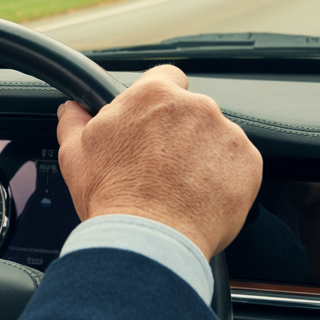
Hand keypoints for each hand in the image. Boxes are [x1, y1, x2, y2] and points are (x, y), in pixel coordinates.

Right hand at [55, 65, 261, 257]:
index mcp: (154, 95)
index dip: (159, 101)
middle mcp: (196, 107)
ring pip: (217, 138)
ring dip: (204, 155)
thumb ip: (74, 120)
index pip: (166, 77)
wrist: (149, 242)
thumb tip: (71, 108)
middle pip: (192, 111)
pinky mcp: (248, 163)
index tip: (154, 122)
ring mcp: (227, 134)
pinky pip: (238, 164)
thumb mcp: (76, 154)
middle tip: (162, 166)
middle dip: (181, 133)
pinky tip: (202, 197)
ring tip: (182, 187)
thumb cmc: (113, 198)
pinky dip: (225, 178)